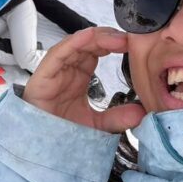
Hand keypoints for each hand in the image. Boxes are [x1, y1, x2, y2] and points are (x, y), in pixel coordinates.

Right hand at [25, 28, 145, 132]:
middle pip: (88, 43)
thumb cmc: (61, 131)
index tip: (133, 45)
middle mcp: (68, 68)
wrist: (40, 145)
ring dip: (96, 38)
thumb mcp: (96, 125)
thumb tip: (141, 112)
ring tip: (116, 38)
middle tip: (129, 39)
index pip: (97, 51)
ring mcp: (56, 69)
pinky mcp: (44, 74)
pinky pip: (58, 53)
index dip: (114, 44)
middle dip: (108, 37)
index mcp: (80, 75)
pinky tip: (89, 37)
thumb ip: (117, 118)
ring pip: (75, 44)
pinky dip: (73, 43)